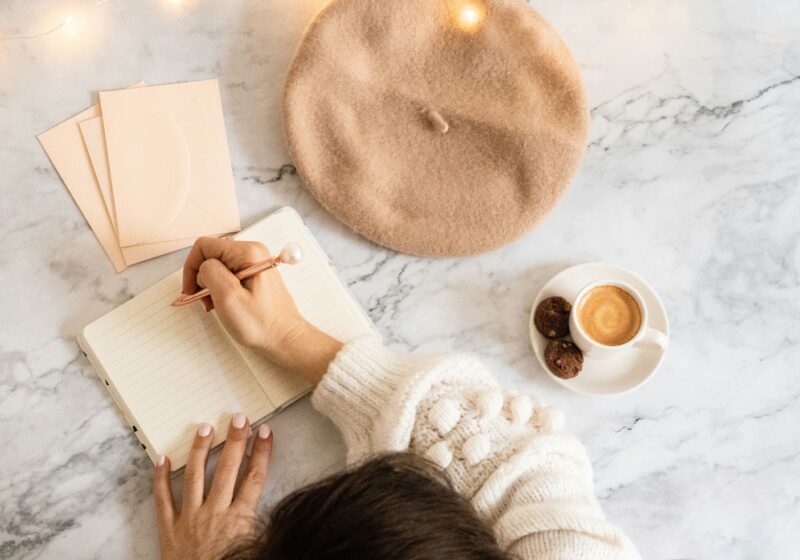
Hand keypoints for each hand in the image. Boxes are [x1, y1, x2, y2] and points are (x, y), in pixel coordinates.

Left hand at [154, 415, 271, 559]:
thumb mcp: (257, 549)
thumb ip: (266, 528)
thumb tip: (284, 512)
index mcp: (240, 520)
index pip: (255, 477)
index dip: (262, 452)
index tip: (265, 432)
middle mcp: (216, 513)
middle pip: (229, 469)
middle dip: (235, 440)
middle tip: (239, 417)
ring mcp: (190, 518)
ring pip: (196, 475)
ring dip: (201, 449)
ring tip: (206, 427)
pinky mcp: (169, 528)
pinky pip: (162, 498)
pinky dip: (160, 477)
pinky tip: (162, 457)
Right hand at [182, 237, 341, 382]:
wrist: (285, 339)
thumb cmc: (261, 324)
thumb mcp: (228, 298)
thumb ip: (210, 273)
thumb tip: (203, 267)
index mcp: (248, 252)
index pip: (204, 246)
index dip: (191, 267)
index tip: (191, 291)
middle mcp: (252, 252)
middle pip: (211, 255)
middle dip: (201, 278)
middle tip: (206, 301)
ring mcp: (254, 263)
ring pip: (218, 266)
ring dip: (210, 285)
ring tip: (215, 305)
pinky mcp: (254, 275)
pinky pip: (228, 275)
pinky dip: (220, 289)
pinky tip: (224, 304)